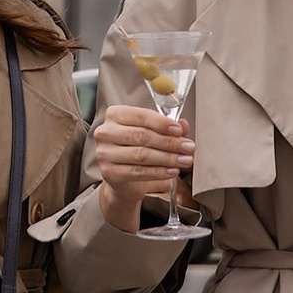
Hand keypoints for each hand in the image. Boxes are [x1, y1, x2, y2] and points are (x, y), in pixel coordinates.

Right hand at [91, 100, 196, 234]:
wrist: (122, 177)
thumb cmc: (136, 149)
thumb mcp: (151, 134)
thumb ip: (167, 128)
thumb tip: (183, 124)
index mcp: (115, 115)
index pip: (141, 116)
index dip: (162, 123)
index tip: (179, 130)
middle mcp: (105, 132)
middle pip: (142, 135)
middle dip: (169, 142)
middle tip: (188, 147)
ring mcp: (104, 153)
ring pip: (141, 154)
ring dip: (168, 158)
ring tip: (184, 160)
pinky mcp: (109, 172)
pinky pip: (138, 172)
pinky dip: (159, 172)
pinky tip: (172, 171)